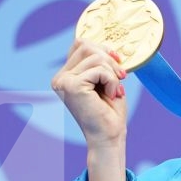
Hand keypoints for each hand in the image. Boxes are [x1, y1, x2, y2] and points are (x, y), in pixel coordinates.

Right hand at [51, 39, 127, 180]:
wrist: (109, 136)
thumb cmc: (109, 111)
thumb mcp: (105, 80)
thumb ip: (100, 61)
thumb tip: (108, 45)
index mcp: (65, 75)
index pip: (80, 44)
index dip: (102, 49)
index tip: (117, 63)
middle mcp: (59, 78)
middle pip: (86, 46)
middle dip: (109, 60)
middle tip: (121, 77)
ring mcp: (63, 81)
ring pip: (95, 56)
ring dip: (112, 73)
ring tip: (114, 91)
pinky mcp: (72, 86)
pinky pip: (99, 69)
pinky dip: (112, 81)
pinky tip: (111, 95)